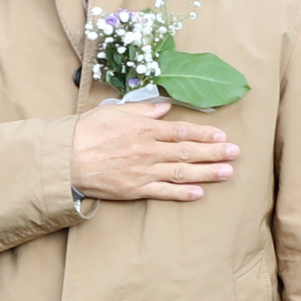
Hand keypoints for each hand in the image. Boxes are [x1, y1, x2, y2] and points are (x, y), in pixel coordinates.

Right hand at [72, 98, 238, 202]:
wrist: (64, 160)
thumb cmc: (84, 132)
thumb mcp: (113, 111)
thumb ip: (141, 110)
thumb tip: (164, 107)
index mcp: (144, 129)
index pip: (181, 131)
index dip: (204, 133)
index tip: (222, 134)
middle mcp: (148, 151)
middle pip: (188, 152)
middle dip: (214, 152)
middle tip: (235, 153)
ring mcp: (143, 172)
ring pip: (182, 172)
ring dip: (207, 172)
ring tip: (227, 172)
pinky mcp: (134, 189)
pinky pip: (163, 192)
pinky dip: (182, 193)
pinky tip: (200, 193)